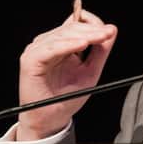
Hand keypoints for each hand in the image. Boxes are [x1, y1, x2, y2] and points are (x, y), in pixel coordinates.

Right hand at [16, 9, 117, 139]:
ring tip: (99, 38)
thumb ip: (100, 52)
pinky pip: (50, 48)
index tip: (109, 31)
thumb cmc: (65, 99)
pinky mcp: (31, 60)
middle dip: (91, 29)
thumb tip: (111, 31)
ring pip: (62, 35)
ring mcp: (38, 51)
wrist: (50, 119)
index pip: (76, 24)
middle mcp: (48, 45)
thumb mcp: (90, 72)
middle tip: (107, 34)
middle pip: (71, 27)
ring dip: (83, 35)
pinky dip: (66, 45)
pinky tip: (82, 44)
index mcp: (61, 46)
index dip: (93, 24)